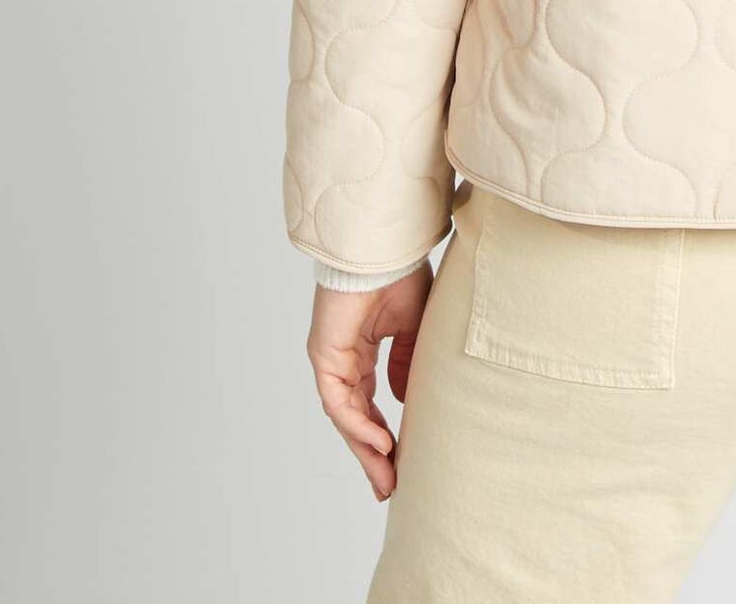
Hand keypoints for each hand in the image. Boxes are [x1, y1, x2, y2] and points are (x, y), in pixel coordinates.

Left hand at [307, 266, 432, 501]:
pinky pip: (340, 402)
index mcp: (361, 352)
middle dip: (372, 455)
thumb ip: (405, 364)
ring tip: (388, 477)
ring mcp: (331, 361)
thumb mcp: (411, 328)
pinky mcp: (324, 358)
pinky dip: (360, 424)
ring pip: (346, 417)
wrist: (384, 249)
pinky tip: (381, 443)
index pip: (370, 404)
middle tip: (390, 486)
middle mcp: (342, 361)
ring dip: (367, 450)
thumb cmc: (399, 275)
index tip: (402, 461)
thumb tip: (403, 400)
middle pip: (355, 419)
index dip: (384, 434)